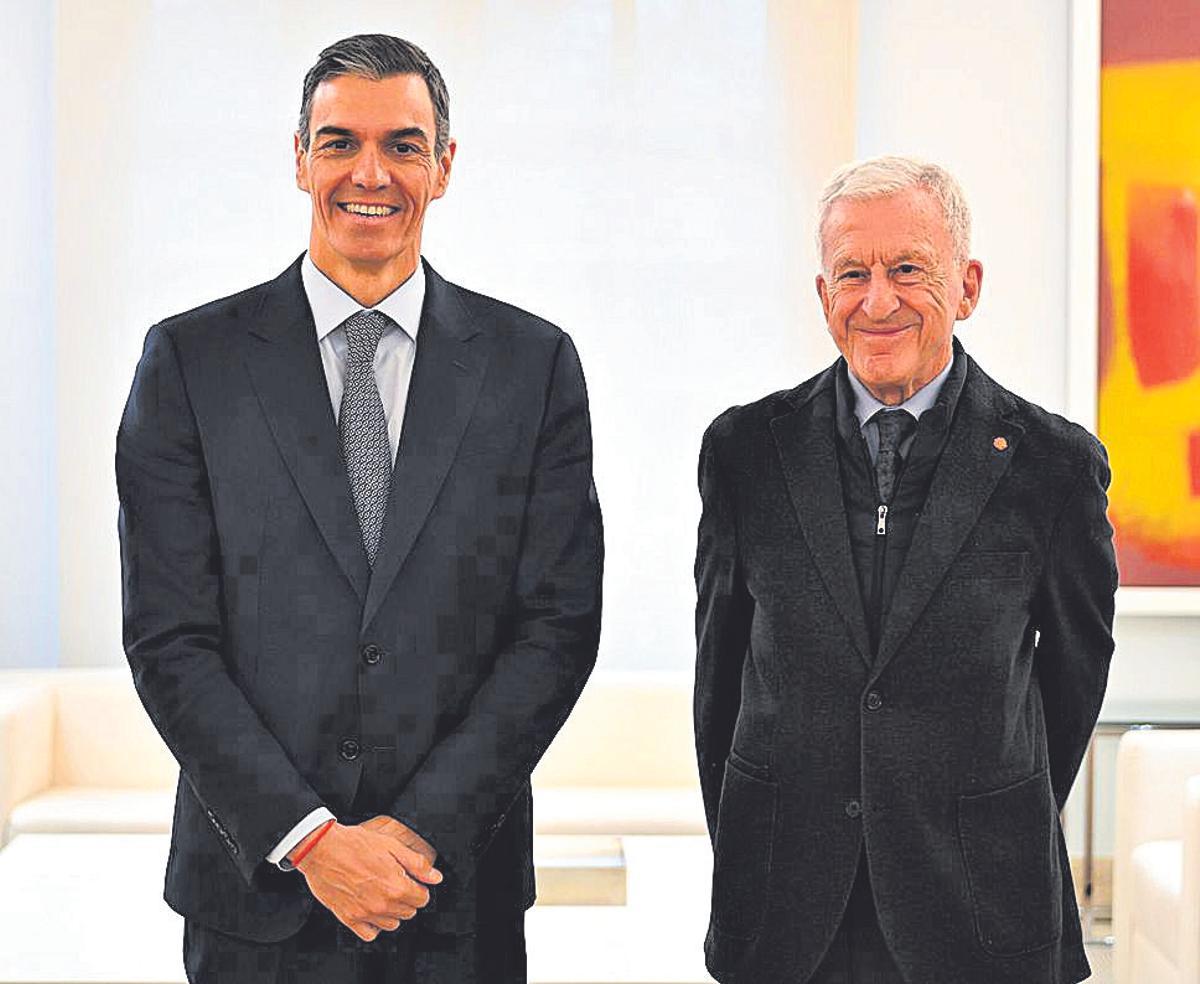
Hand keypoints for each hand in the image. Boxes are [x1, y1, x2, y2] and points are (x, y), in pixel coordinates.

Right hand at [293, 821, 442, 940]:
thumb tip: (435, 877)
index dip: (419, 887)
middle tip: (395, 883)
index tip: (412, 881)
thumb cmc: (354, 844)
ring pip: (392, 924)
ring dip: (392, 911)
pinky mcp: (349, 918)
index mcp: (396, 886)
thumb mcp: (392, 845)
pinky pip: (370, 934)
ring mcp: (365, 914)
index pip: (422, 899)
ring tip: (382, 893)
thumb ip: (417, 864)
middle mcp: (382, 904)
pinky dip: (373, 925)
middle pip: (409, 912)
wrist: (322, 849)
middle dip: (407, 898)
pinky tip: (371, 908)